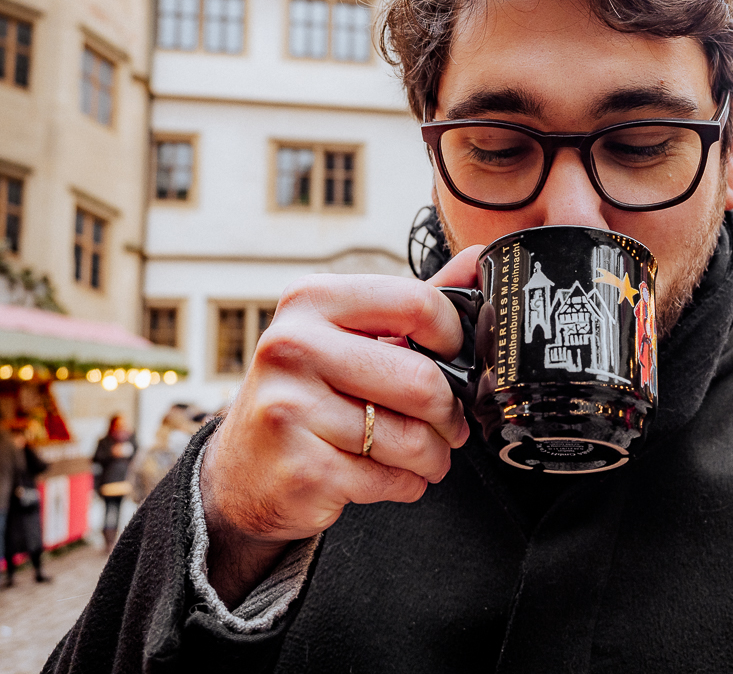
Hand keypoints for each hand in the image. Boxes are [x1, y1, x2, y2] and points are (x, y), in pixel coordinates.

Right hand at [200, 246, 482, 603]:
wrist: (242, 472)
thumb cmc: (308, 394)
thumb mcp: (349, 336)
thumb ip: (411, 304)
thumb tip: (477, 262)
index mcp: (311, 301)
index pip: (417, 303)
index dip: (454, 336)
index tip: (453, 357)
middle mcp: (293, 347)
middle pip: (423, 381)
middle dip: (450, 413)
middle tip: (448, 424)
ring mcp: (291, 410)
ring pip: (413, 439)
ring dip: (434, 455)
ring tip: (422, 454)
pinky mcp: (302, 470)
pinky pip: (392, 479)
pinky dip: (406, 483)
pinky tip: (388, 475)